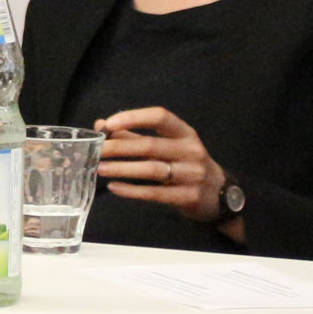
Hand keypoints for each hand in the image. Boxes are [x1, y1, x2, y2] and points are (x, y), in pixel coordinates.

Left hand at [95, 107, 227, 225]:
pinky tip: (114, 187)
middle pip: (150, 146)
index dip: (133, 117)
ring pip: (152, 170)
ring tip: (99, 168)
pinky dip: (132, 190)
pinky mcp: (189, 196)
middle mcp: (192, 151)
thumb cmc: (184, 164)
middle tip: (95, 151)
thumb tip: (101, 125)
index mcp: (185, 133)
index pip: (160, 117)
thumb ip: (133, 136)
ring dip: (122, 169)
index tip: (109, 124)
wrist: (217, 195)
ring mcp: (193, 174)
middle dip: (118, 148)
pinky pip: (156, 193)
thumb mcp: (165, 146)